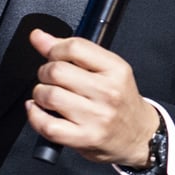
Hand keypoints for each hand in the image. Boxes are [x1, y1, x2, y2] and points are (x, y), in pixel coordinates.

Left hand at [25, 29, 160, 167]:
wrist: (139, 135)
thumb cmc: (121, 102)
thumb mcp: (107, 70)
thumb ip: (73, 52)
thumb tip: (38, 36)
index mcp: (116, 70)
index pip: (75, 47)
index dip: (55, 49)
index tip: (54, 56)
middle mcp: (109, 93)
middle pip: (57, 71)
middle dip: (45, 73)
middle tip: (51, 79)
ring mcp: (96, 117)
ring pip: (49, 95)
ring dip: (40, 94)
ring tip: (48, 97)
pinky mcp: (84, 138)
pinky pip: (47, 124)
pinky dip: (35, 116)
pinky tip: (40, 111)